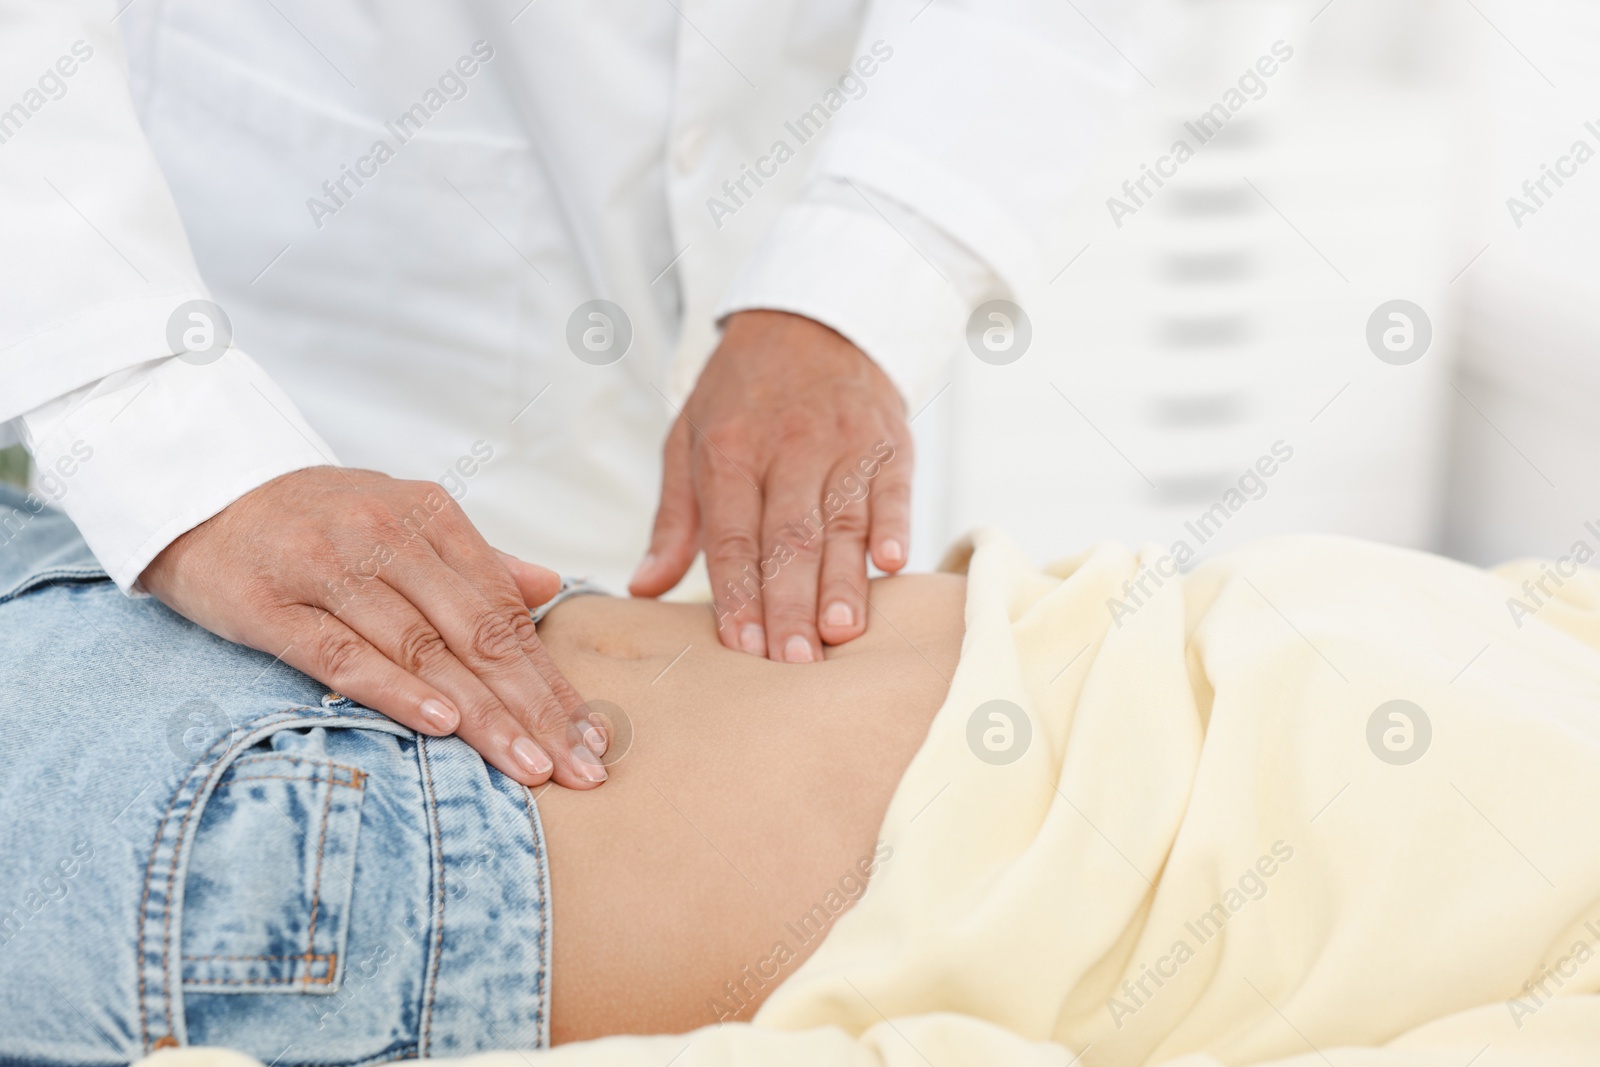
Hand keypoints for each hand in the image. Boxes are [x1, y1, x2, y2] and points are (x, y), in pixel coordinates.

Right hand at [141, 466, 608, 788]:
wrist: (196, 490)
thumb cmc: (315, 519)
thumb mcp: (401, 519)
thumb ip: (475, 559)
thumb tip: (549, 588)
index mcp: (430, 516)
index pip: (505, 611)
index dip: (552, 678)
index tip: (591, 737)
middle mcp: (385, 536)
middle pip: (475, 634)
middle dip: (534, 707)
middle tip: (578, 769)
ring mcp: (326, 568)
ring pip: (420, 649)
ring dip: (481, 713)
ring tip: (529, 765)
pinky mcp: (268, 604)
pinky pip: (340, 653)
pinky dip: (394, 690)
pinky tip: (440, 726)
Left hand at [629, 310, 911, 660]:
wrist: (812, 317)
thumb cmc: (743, 392)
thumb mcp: (689, 438)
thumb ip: (674, 520)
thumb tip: (643, 587)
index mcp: (727, 452)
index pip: (731, 537)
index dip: (738, 594)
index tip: (741, 648)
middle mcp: (785, 448)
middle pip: (788, 538)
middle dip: (790, 604)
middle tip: (794, 662)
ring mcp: (841, 444)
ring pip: (841, 521)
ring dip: (842, 580)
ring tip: (840, 632)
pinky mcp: (888, 441)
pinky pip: (893, 488)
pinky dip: (895, 524)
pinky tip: (894, 564)